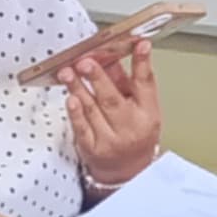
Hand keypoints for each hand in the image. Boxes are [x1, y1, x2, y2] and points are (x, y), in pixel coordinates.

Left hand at [63, 36, 164, 187]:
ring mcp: (111, 140)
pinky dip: (75, 113)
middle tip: (86, 61)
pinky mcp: (92, 149)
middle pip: (113, 99)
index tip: (140, 44)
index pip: (146, 83)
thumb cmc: (135, 134)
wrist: (127, 171)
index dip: (143, 63)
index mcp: (148, 113)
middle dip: (98, 78)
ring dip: (79, 88)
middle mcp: (131, 127)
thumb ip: (125, 81)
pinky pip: (82, 128)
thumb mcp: (140, 107)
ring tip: (68, 72)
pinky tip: (70, 99)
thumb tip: (109, 56)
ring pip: (93, 110)